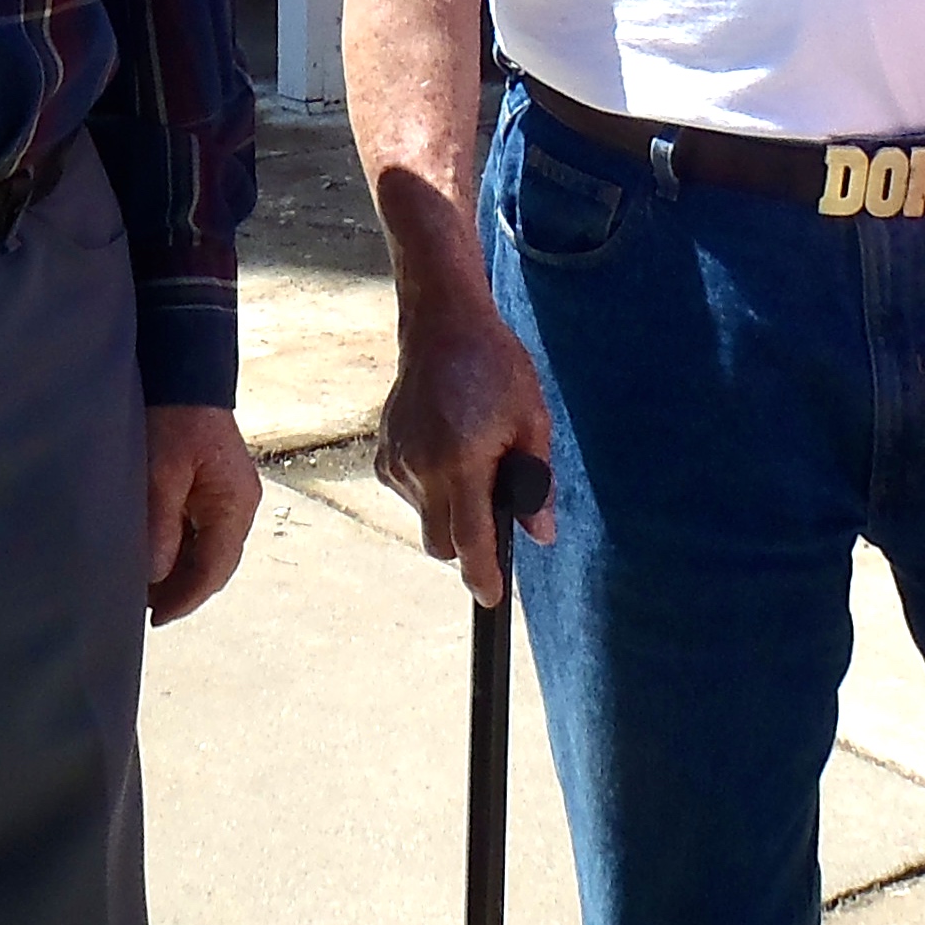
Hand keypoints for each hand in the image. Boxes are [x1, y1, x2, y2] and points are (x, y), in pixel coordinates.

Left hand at [145, 404, 261, 624]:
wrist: (184, 369)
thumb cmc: (174, 417)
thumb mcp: (161, 471)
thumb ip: (161, 523)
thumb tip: (156, 574)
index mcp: (234, 505)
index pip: (213, 570)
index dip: (184, 599)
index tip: (154, 619)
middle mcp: (239, 504)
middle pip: (213, 564)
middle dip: (181, 590)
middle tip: (142, 608)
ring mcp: (228, 494)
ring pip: (206, 549)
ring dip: (179, 570)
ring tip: (142, 587)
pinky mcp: (213, 484)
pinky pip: (199, 529)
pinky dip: (179, 547)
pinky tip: (153, 553)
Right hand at [377, 302, 557, 608]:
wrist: (442, 327)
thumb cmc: (495, 368)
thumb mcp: (533, 420)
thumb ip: (536, 482)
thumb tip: (541, 535)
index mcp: (462, 462)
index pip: (470, 540)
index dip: (483, 576)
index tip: (492, 598)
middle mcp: (421, 467)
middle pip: (441, 544)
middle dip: (466, 543)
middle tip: (492, 503)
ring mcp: (397, 462)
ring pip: (424, 519)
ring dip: (448, 509)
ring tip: (470, 457)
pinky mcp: (383, 454)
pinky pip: (409, 494)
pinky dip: (429, 489)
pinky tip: (447, 449)